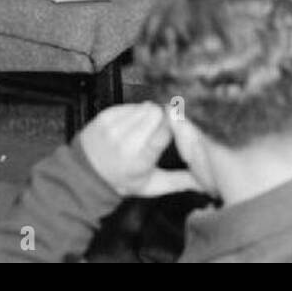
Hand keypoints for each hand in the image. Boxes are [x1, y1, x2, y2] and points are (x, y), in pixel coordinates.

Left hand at [78, 103, 200, 197]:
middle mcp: (126, 142)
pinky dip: (135, 112)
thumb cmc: (122, 180)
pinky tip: (131, 125)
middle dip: (162, 117)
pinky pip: (130, 105)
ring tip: (144, 129)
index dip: (175, 123)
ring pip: (145, 106)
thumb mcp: (152, 185)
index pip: (164, 131)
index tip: (181, 122)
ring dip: (149, 114)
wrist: (85, 175)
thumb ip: (180, 181)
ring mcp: (113, 127)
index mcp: (140, 159)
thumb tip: (206, 182)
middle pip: (156, 112)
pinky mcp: (105, 116)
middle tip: (160, 128)